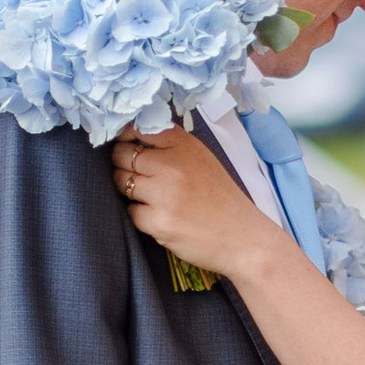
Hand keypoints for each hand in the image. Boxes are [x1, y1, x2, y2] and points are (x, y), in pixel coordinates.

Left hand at [116, 125, 263, 280]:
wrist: (242, 237)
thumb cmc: (220, 197)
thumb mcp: (202, 158)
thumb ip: (173, 144)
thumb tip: (134, 135)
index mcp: (184, 145)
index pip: (138, 128)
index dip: (125, 136)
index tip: (125, 144)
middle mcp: (172, 165)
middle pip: (122, 155)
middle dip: (122, 164)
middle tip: (137, 175)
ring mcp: (164, 195)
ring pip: (122, 182)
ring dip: (129, 189)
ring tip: (152, 197)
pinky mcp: (159, 222)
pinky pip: (131, 211)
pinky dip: (141, 215)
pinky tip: (160, 216)